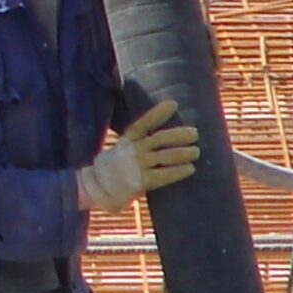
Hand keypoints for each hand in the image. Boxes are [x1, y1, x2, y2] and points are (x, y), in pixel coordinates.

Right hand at [77, 99, 200, 211]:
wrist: (97, 189)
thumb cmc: (113, 168)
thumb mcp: (120, 149)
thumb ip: (138, 144)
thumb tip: (163, 139)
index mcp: (127, 140)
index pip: (144, 123)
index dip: (158, 113)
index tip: (174, 104)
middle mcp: (132, 150)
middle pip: (160, 138)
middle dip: (179, 135)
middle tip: (195, 133)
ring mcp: (137, 165)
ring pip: (166, 156)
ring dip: (184, 153)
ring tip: (196, 151)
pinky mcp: (141, 181)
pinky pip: (165, 175)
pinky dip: (179, 171)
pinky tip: (190, 168)